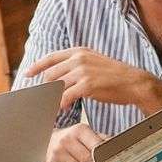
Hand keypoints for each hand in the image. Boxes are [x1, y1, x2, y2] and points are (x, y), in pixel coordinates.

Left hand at [24, 47, 161, 114]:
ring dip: (51, 99)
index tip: (27, 74)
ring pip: (56, 87)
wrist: (134, 83)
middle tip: (41, 101)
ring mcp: (82, 71)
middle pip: (50, 75)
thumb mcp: (94, 63)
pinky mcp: (87, 85)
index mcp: (79, 52)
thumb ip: (76, 66)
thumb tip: (60, 77)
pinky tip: (62, 110)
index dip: (36, 66)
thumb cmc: (114, 77)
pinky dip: (60, 105)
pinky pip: (65, 97)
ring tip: (50, 108)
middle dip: (44, 89)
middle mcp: (78, 59)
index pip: (50, 58)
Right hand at [45, 123, 103, 161]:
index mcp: (79, 130)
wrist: (52, 140)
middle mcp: (66, 140)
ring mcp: (57, 153)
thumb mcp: (89, 135)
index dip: (103, 157)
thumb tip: (117, 149)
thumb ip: (103, 141)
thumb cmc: (75, 139)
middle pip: (87, 160)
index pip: (96, 147)